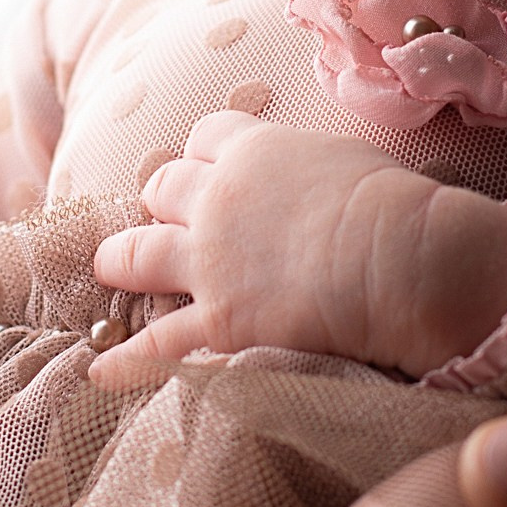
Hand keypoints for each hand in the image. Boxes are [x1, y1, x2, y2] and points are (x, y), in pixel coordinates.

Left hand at [88, 112, 506, 392]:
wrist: (404, 262)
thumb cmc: (395, 207)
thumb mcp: (343, 158)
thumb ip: (305, 165)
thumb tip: (310, 176)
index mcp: (253, 150)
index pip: (207, 136)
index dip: (208, 155)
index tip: (215, 170)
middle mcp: (217, 199)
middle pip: (163, 186)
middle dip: (164, 201)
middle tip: (172, 219)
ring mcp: (210, 262)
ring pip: (136, 253)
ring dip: (121, 260)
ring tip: (110, 268)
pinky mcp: (218, 322)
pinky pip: (157, 342)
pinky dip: (126, 357)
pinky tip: (102, 369)